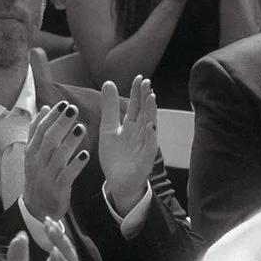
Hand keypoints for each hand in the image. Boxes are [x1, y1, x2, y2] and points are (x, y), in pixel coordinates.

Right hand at [20, 96, 89, 234]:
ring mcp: (47, 176)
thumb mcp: (34, 154)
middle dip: (61, 123)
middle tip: (73, 109)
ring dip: (70, 142)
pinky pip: (67, 175)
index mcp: (32, 152)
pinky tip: (85, 155)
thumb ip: (38, 131)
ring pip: (58, 156)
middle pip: (48, 139)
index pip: (40, 130)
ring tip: (81, 128)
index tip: (63, 104)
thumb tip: (46, 108)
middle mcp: (38, 162)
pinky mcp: (58, 189)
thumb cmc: (39, 176)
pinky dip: (76, 165)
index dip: (51, 116)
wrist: (37, 208)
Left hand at [94, 72, 158, 208]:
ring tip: (151, 98)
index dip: (137, 92)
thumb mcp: (108, 128)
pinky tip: (150, 126)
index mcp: (131, 126)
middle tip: (146, 82)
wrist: (118, 183)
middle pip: (144, 112)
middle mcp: (140, 133)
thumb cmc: (115, 156)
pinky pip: (149, 147)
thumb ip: (110, 107)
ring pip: (149, 126)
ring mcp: (144, 146)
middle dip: (145, 98)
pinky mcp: (145, 160)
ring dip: (151, 112)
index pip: (136, 105)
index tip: (139, 77)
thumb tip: (109, 82)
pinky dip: (151, 137)